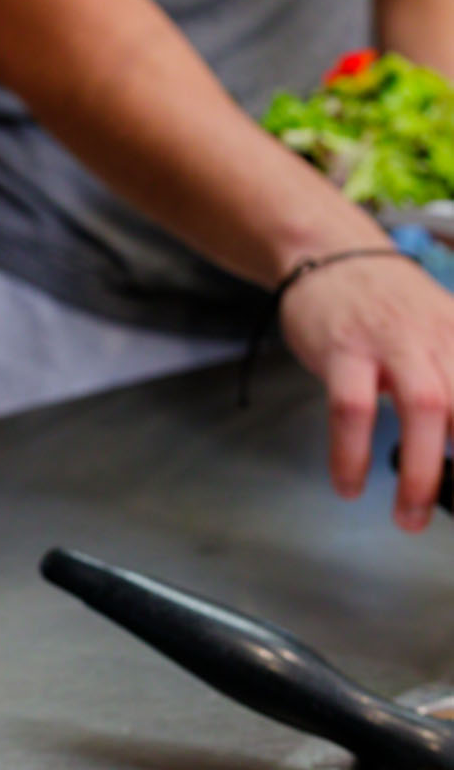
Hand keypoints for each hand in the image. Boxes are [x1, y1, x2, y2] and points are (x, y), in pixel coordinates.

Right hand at [279, 253, 453, 530]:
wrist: (327, 252)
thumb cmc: (383, 302)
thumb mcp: (436, 328)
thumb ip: (452, 375)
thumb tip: (453, 437)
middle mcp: (440, 338)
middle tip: (439, 512)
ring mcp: (392, 342)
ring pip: (425, 408)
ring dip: (421, 471)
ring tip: (408, 517)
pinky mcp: (344, 349)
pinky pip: (352, 408)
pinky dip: (350, 453)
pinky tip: (348, 483)